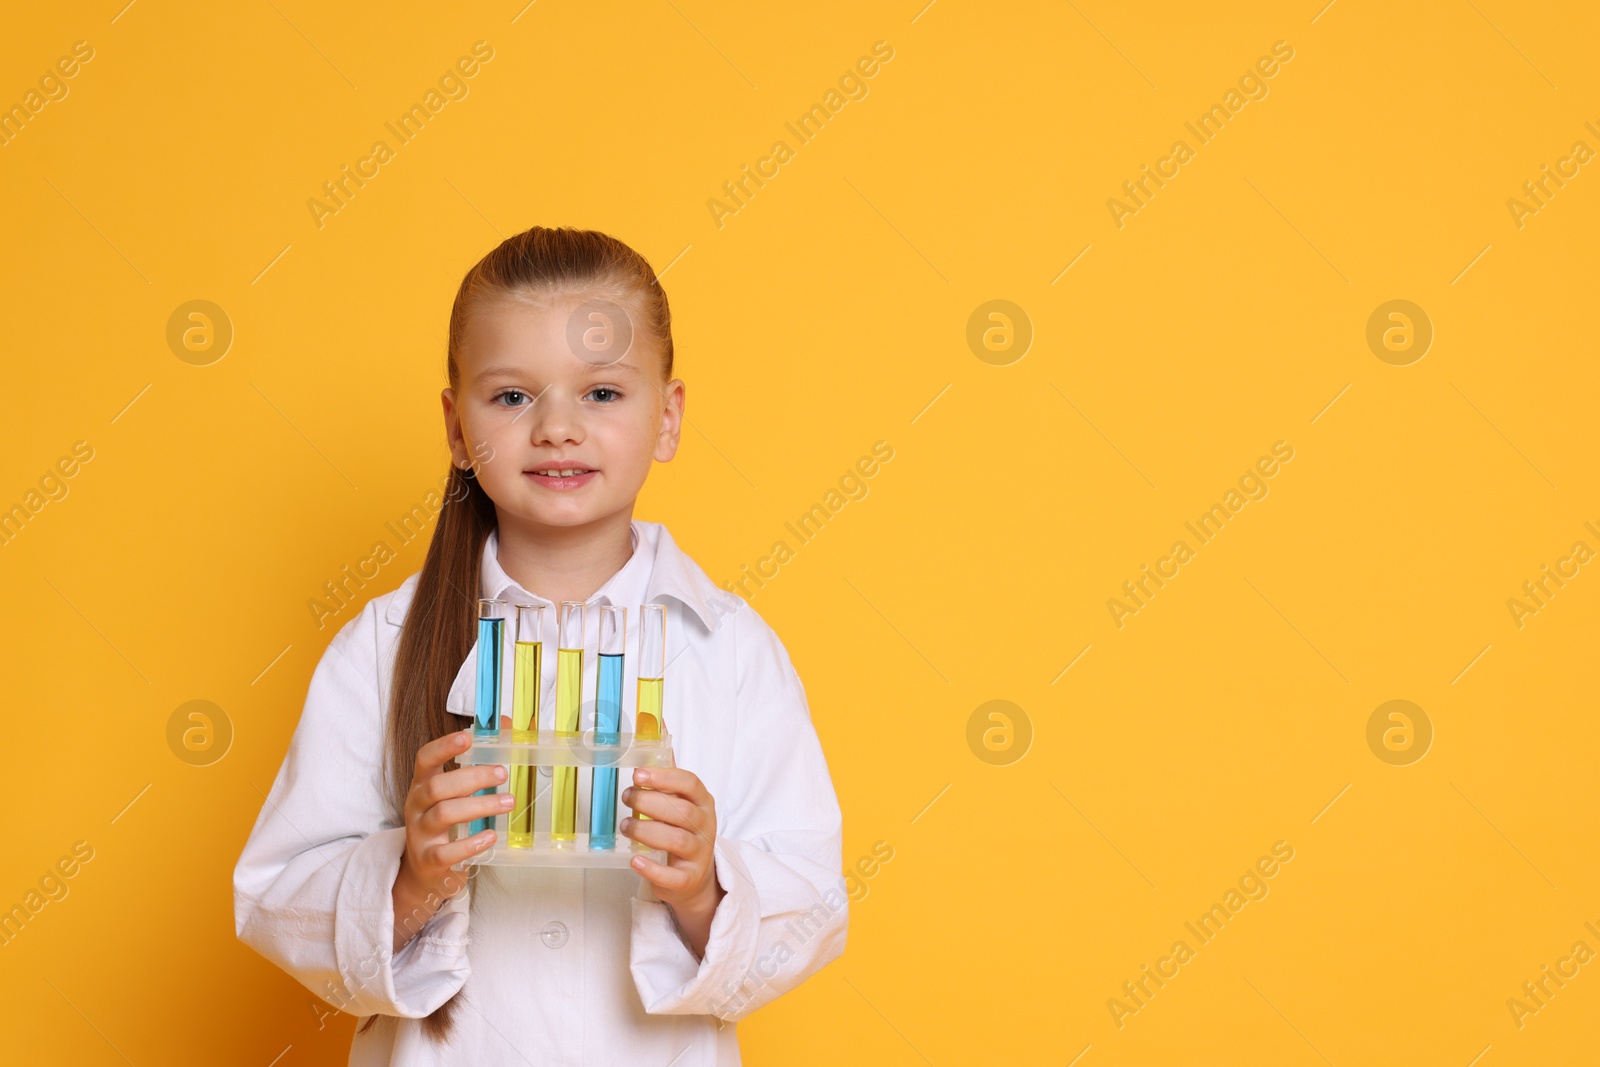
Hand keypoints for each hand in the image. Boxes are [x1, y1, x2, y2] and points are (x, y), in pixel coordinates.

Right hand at [392, 729, 508, 949]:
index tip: (467, 738)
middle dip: (472, 777)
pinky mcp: (428, 860)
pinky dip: (471, 844)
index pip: (425, 759)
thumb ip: (477, 762)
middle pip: (438, 786)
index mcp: (422, 784)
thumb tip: (508, 724)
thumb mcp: (454, 794)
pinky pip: (447, 852)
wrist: (422, 871)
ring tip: (508, 802)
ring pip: (444, 814)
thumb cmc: (445, 824)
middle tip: (502, 773)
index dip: (444, 747)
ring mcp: (420, 833)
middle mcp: (416, 806)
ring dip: (480, 806)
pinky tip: (491, 836)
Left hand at [621, 767, 726, 957]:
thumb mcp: (679, 797)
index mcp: (702, 801)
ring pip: (676, 841)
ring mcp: (699, 854)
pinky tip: (635, 860)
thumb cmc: (682, 828)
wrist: (694, 875)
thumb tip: (657, 721)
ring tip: (625, 825)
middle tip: (626, 798)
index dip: (664, 779)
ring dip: (646, 832)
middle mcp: (704, 826)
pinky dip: (652, 869)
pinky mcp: (688, 878)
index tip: (638, 776)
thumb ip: (667, 765)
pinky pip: (673, 875)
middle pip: (681, 812)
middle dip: (649, 804)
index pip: (690, 784)